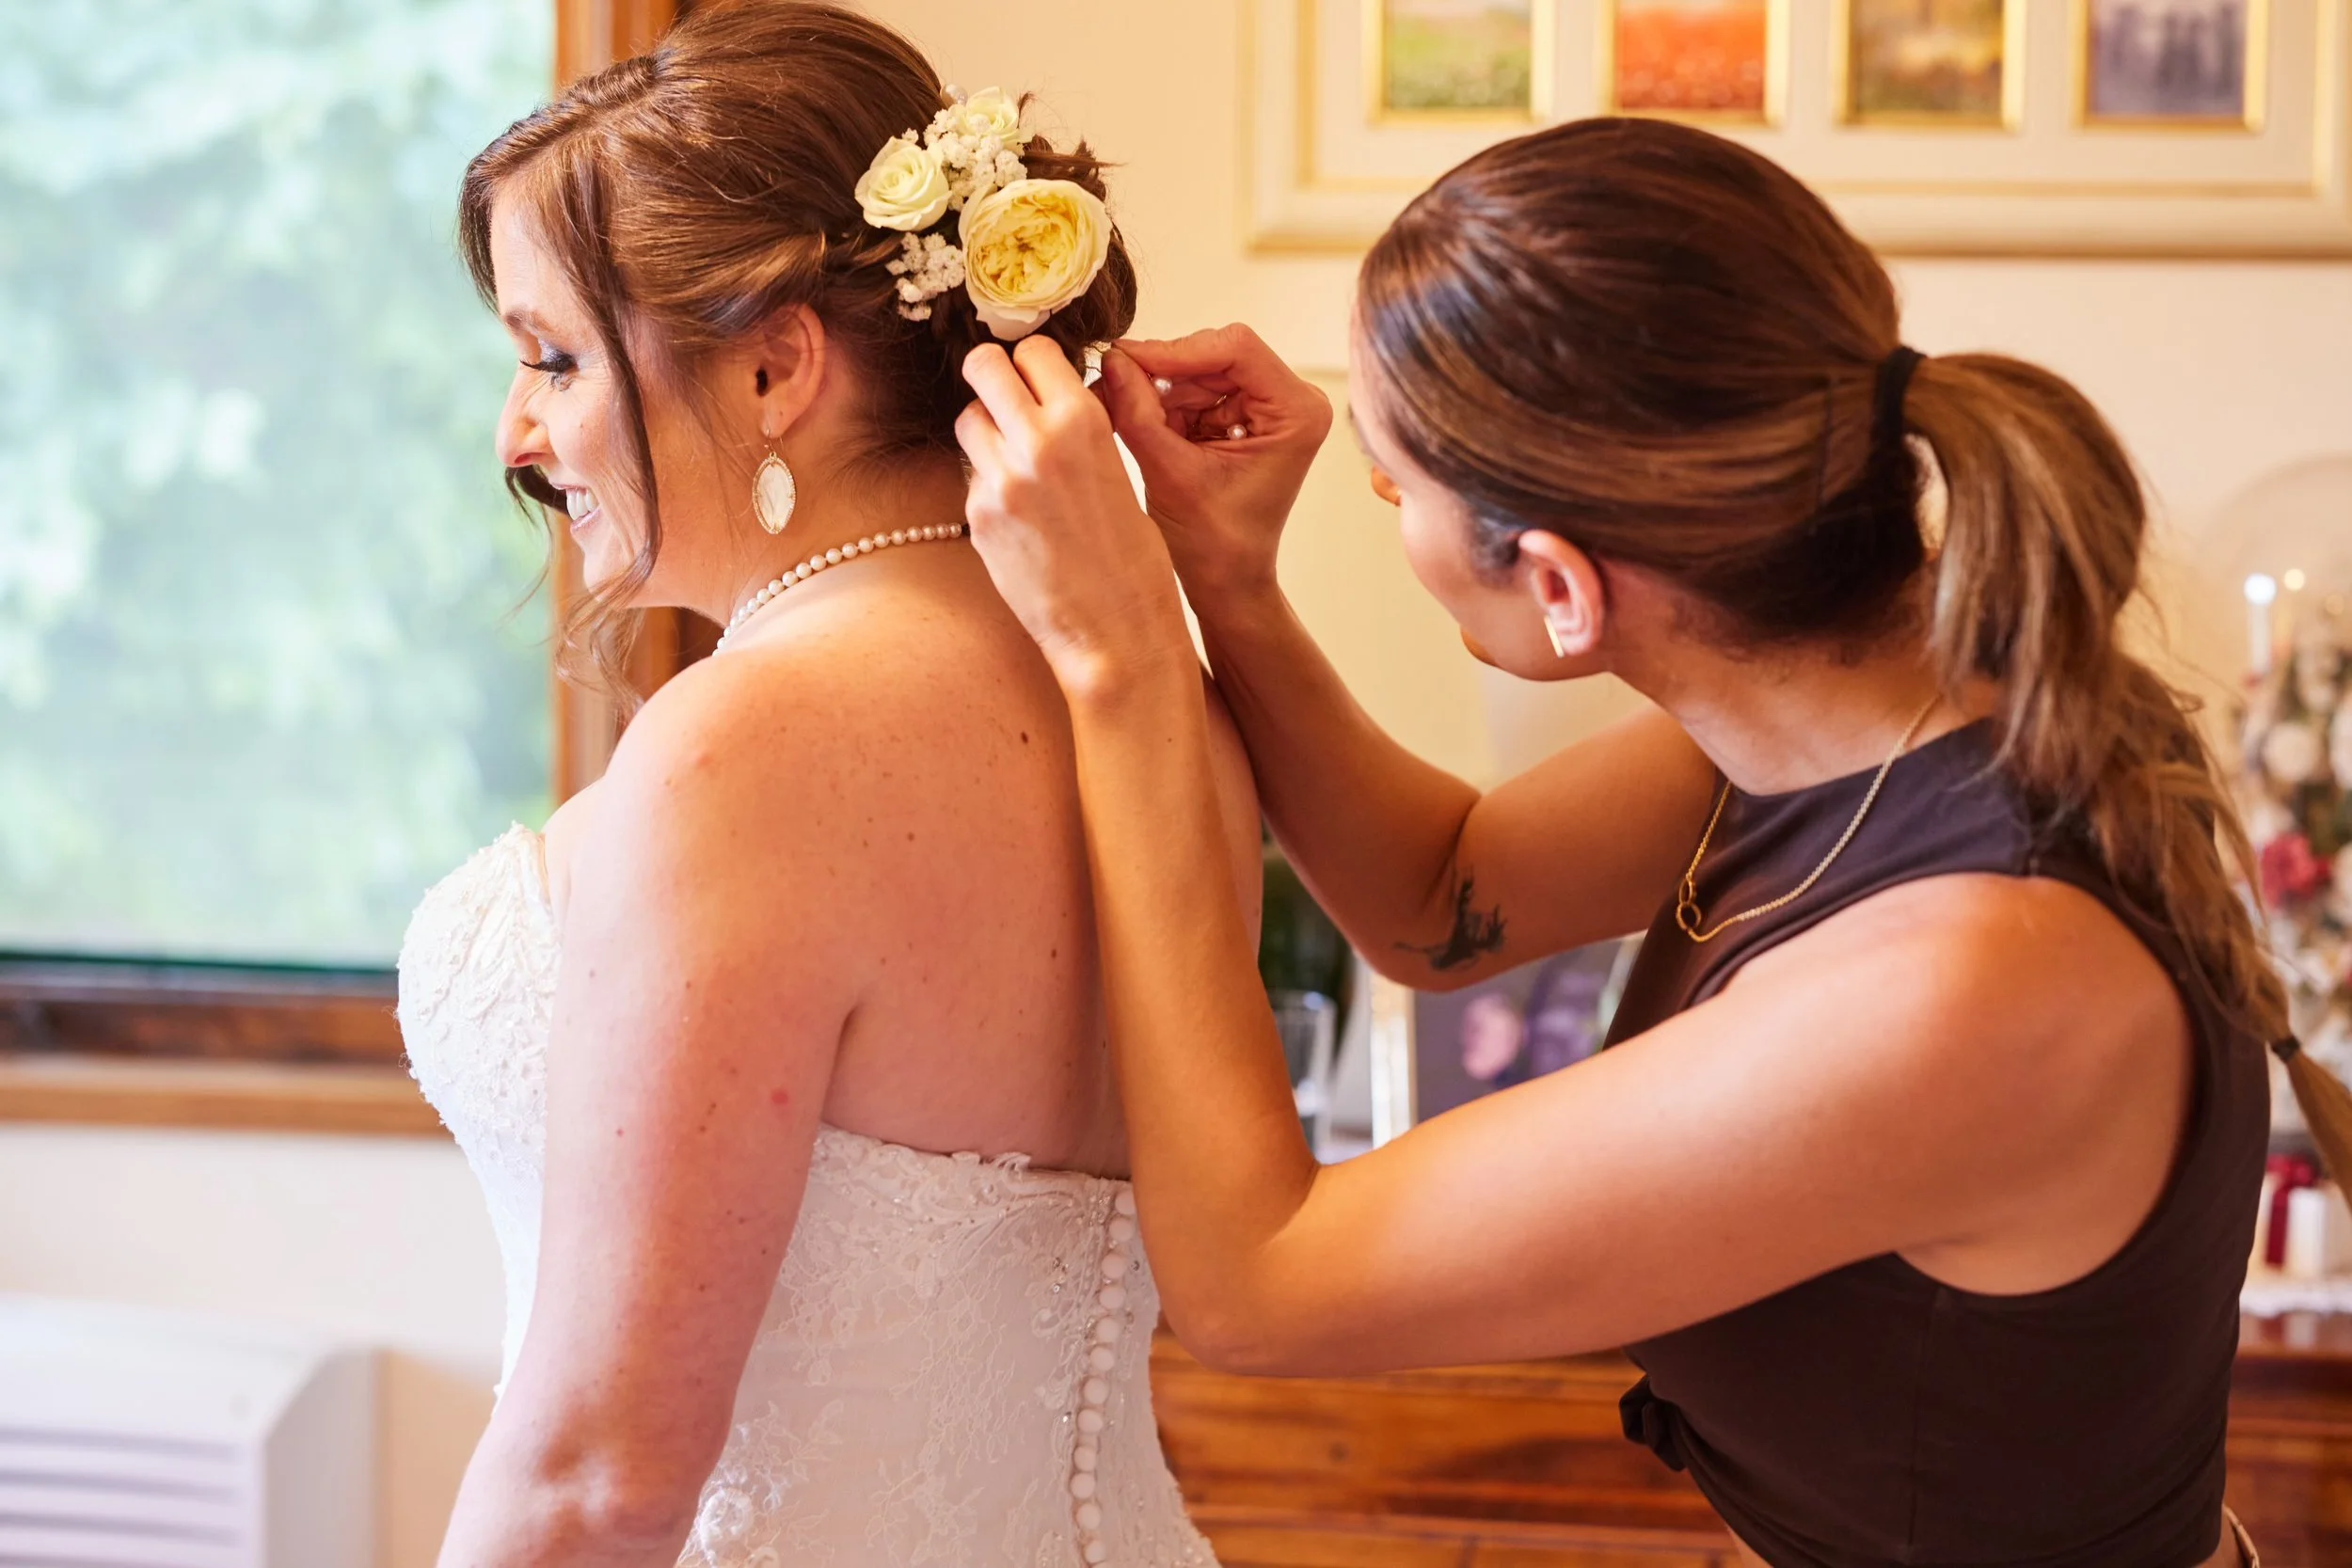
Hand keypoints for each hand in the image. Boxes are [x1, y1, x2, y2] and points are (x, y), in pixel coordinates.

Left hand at [956, 338, 1197, 702]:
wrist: (1115, 634)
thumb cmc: (1132, 561)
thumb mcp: (1118, 473)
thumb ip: (1076, 430)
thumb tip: (1045, 396)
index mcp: (1083, 422)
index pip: (1033, 351)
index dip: (1034, 363)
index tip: (1038, 377)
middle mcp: (1036, 442)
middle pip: (982, 366)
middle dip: (993, 375)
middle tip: (1005, 396)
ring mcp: (999, 481)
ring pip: (968, 419)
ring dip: (986, 430)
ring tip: (1017, 462)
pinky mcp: (978, 519)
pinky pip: (972, 477)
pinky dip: (989, 485)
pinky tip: (1020, 516)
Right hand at [1097, 324, 1333, 607]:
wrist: (1225, 581)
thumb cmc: (1214, 545)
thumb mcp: (1170, 474)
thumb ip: (1139, 413)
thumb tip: (1112, 358)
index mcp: (1296, 413)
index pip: (1236, 348)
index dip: (1175, 351)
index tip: (1125, 363)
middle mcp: (1290, 400)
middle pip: (1215, 353)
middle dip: (1161, 372)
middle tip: (1110, 387)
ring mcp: (1266, 405)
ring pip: (1197, 369)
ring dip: (1155, 389)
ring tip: (1116, 412)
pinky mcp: (1241, 415)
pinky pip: (1194, 389)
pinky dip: (1161, 403)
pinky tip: (1133, 420)